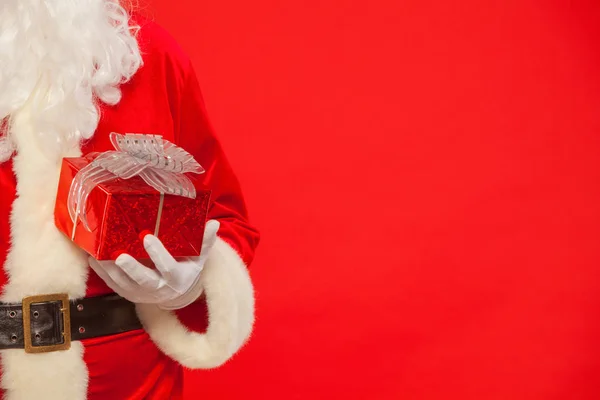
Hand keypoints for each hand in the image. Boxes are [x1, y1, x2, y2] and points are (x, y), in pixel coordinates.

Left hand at [89, 220, 219, 309]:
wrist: (178, 292)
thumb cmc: (187, 268)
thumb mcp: (199, 257)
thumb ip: (205, 242)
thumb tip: (214, 224)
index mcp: (177, 278)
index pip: (168, 267)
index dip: (158, 255)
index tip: (148, 238)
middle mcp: (159, 289)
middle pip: (144, 280)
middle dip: (131, 269)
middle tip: (120, 256)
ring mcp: (142, 294)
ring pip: (124, 284)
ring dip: (110, 272)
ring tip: (100, 255)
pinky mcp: (129, 295)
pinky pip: (114, 286)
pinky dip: (103, 274)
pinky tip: (95, 259)